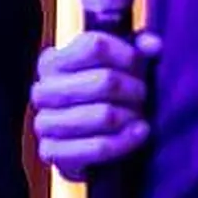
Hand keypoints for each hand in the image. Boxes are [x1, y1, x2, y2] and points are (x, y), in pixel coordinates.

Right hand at [31, 30, 161, 179]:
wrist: (80, 142)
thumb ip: (135, 49)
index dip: (126, 54)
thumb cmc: (100, 97)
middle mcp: (42, 90)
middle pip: (104, 80)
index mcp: (52, 61)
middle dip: (134, 89)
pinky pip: (99, 148)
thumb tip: (154, 45)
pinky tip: (139, 133)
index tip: (141, 64)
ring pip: (104, 115)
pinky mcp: (52, 153)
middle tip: (145, 95)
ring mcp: (44, 123)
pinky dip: (125, 141)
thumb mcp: (115, 66)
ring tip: (141, 116)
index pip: (95, 45)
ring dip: (131, 116)